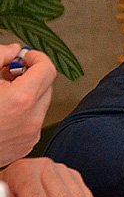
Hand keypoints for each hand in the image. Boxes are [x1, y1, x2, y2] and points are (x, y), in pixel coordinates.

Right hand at [0, 44, 56, 165]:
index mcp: (21, 100)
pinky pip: (32, 122)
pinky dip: (22, 113)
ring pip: (40, 105)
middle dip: (30, 75)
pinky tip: (1, 112)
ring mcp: (29, 135)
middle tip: (8, 73)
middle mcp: (30, 120)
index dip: (35, 58)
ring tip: (1, 94)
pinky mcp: (25, 146)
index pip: (47, 69)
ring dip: (26, 94)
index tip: (24, 56)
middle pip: (46, 86)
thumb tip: (13, 50)